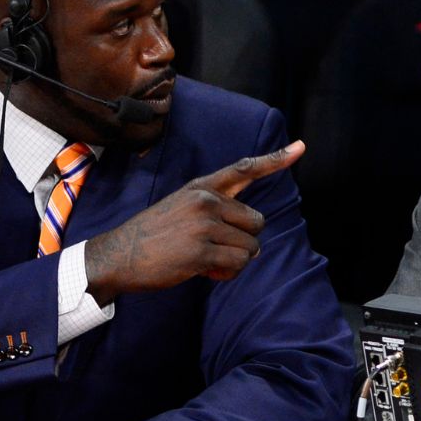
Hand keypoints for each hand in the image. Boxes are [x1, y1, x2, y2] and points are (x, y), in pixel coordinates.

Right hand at [84, 141, 304, 304]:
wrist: (119, 255)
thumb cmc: (154, 234)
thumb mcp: (181, 205)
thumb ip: (216, 207)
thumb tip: (254, 232)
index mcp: (202, 188)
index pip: (244, 169)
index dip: (275, 158)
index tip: (301, 148)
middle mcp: (206, 202)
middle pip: (257, 222)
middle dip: (245, 239)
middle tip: (218, 248)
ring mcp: (204, 226)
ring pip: (251, 247)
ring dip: (236, 260)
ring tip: (208, 261)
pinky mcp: (201, 252)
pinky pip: (238, 264)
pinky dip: (228, 273)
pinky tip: (206, 271)